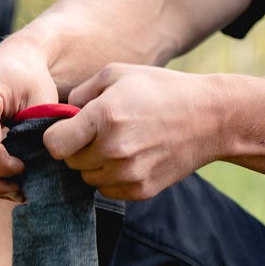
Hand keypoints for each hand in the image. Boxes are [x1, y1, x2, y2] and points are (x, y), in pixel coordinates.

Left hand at [44, 63, 221, 199]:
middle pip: (70, 163)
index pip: (54, 145)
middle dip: (78, 149)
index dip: (57, 137)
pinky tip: (132, 157)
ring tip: (120, 144)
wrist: (211, 118)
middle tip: (101, 133)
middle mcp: (113, 149)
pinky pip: (107, 190)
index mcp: (104, 117)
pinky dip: (112, 177)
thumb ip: (80, 93)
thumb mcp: (118, 74)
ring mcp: (127, 174)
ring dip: (95, 165)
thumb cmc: (160, 90)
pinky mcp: (139, 191)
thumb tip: (60, 114)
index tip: (69, 130)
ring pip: (87, 178)